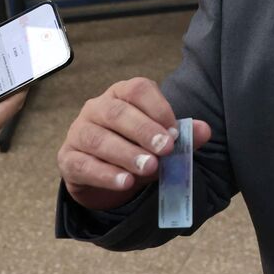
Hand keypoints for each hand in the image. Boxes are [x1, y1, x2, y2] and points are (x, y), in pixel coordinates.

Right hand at [57, 77, 211, 210]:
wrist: (104, 176)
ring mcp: (78, 132)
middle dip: (143, 131)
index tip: (175, 132)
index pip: (137, 90)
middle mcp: (97, 108)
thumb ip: (183, 136)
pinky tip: (125, 182)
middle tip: (165, 149)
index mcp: (121, 94)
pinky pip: (83, 164)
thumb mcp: (161, 142)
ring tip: (149, 168)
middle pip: (116, 112)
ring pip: (98, 139)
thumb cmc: (136, 148)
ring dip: (126, 154)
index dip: (157, 108)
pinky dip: (105, 175)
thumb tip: (205, 130)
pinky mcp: (67, 159)